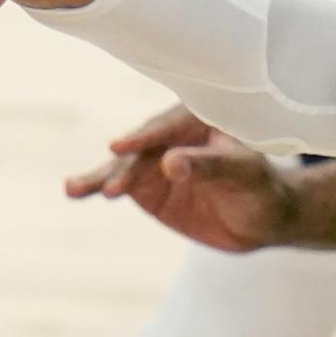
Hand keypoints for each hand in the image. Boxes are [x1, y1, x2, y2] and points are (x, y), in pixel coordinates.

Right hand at [65, 103, 298, 252]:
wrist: (263, 217)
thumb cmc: (261, 185)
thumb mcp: (242, 173)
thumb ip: (206, 166)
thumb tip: (169, 164)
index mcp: (194, 118)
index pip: (166, 127)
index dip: (145, 138)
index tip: (120, 148)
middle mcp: (167, 137)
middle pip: (138, 148)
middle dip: (121, 167)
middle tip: (110, 186)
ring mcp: (153, 163)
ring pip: (121, 167)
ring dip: (99, 178)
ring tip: (73, 190)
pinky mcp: (145, 187)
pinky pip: (119, 186)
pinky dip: (99, 188)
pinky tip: (76, 191)